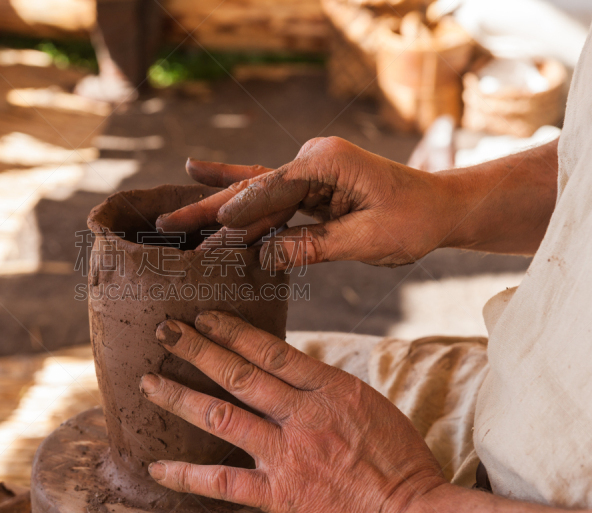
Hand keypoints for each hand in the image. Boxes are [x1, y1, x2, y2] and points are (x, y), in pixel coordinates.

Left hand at [141, 311, 445, 512]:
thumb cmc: (400, 463)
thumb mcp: (369, 406)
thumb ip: (325, 387)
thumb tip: (288, 368)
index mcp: (331, 389)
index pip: (271, 350)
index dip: (232, 330)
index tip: (205, 316)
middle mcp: (304, 416)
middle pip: (239, 373)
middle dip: (197, 348)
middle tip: (166, 330)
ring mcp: (288, 456)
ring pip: (222, 417)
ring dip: (181, 397)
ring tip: (150, 382)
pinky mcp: (280, 495)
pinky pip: (222, 483)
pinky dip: (186, 475)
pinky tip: (158, 468)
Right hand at [156, 137, 453, 266]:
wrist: (441, 208)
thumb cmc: (415, 219)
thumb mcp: (368, 239)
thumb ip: (314, 246)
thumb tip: (263, 258)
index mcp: (328, 162)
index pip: (272, 187)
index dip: (238, 212)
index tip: (207, 233)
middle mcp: (312, 160)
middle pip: (252, 188)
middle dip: (209, 207)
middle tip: (165, 221)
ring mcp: (309, 172)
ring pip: (254, 195)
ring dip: (218, 213)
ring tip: (174, 222)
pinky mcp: (310, 188)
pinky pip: (270, 202)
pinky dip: (242, 212)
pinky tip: (207, 191)